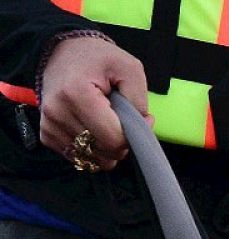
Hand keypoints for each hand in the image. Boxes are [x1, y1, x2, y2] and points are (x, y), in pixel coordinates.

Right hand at [39, 36, 148, 170]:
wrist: (63, 51)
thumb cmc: (98, 58)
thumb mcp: (129, 68)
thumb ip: (140, 101)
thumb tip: (143, 127)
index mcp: (77, 95)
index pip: (113, 140)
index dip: (133, 136)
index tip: (136, 118)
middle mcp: (57, 113)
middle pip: (103, 152)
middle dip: (121, 142)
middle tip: (121, 119)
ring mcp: (49, 125)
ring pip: (92, 158)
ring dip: (105, 146)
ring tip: (104, 120)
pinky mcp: (47, 134)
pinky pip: (78, 156)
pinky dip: (91, 148)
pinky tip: (91, 127)